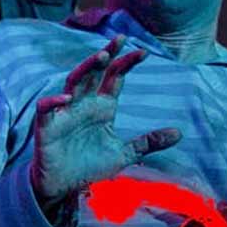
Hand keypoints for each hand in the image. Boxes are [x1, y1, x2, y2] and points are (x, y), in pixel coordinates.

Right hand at [30, 35, 181, 208]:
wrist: (63, 186)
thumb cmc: (89, 166)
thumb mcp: (124, 154)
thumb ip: (148, 142)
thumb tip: (179, 132)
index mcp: (101, 108)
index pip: (114, 79)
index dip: (126, 64)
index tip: (143, 52)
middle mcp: (83, 105)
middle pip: (93, 73)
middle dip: (105, 56)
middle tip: (119, 40)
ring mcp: (64, 113)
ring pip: (73, 83)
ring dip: (86, 69)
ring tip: (101, 57)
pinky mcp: (47, 126)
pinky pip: (46, 108)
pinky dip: (54, 101)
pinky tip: (67, 98)